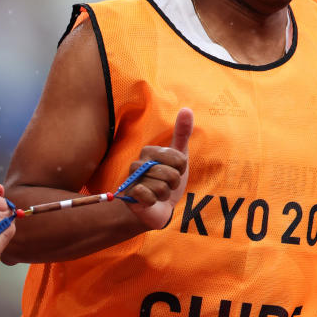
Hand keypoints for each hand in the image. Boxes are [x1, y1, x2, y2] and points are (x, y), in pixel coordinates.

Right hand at [124, 108, 192, 229]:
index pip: (178, 158)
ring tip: (159, 194)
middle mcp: (137, 163)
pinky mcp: (130, 195)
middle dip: (174, 184)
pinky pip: (147, 195)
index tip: (176, 172)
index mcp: (149, 151)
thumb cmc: (167, 181)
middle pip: (170, 174)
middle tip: (167, 185)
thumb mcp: (179, 157)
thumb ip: (182, 133)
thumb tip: (186, 108)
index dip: (182, 169)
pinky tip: (150, 200)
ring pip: (161, 187)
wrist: (159, 208)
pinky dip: (154, 200)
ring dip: (165, 194)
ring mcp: (132, 180)